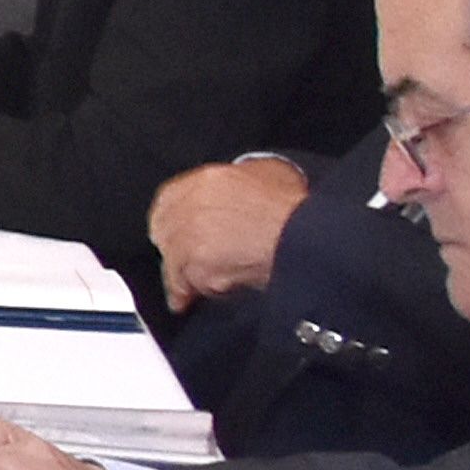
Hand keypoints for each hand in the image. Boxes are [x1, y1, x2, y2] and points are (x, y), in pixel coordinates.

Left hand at [149, 157, 310, 309]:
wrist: (305, 235)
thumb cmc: (295, 207)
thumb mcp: (269, 172)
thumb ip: (243, 176)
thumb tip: (242, 181)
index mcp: (206, 181)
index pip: (167, 200)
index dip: (173, 219)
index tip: (175, 232)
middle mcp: (190, 207)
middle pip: (163, 231)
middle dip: (173, 247)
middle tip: (186, 260)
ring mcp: (189, 238)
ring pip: (172, 260)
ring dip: (183, 274)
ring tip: (192, 286)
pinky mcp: (197, 267)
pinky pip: (185, 285)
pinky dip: (192, 293)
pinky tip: (198, 298)